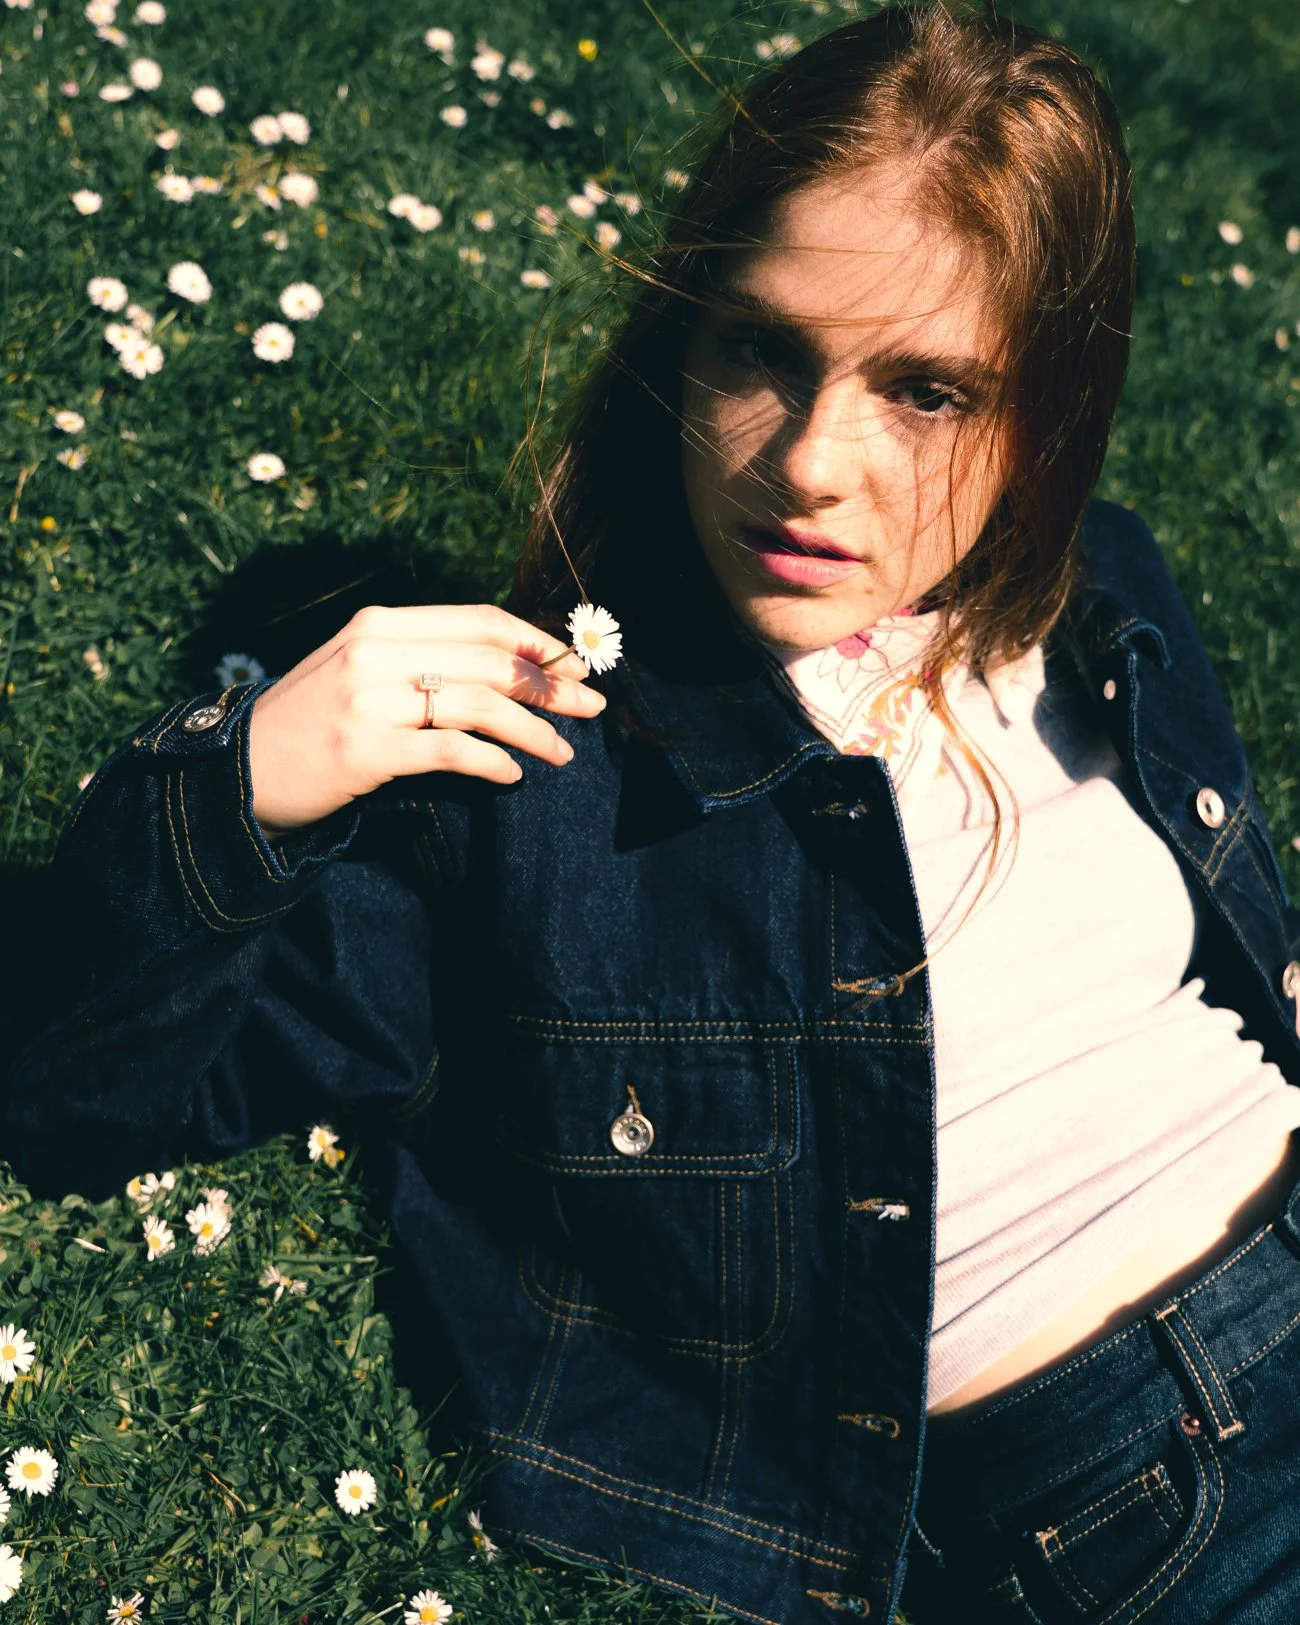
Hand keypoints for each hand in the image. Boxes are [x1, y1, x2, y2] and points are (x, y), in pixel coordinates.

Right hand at [247, 603, 602, 834]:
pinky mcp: (364, 750)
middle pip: (490, 660)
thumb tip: (504, 668)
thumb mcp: (357, 671)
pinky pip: (451, 750)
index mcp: (379, 625)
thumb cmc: (308, 725)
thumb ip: (417, 660)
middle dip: (552, 685)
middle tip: (592, 707)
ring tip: (565, 753)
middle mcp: (374, 651)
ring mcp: (367, 699)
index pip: (479, 620)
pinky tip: (513, 775)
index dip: (536, 641)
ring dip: (535, 729)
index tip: (576, 664)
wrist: (236, 773)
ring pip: (479, 704)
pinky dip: (492, 762)